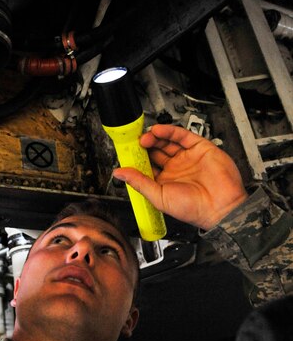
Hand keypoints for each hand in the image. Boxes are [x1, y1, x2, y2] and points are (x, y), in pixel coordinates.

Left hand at [113, 123, 248, 229]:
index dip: (137, 158)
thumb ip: (139, 182)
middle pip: (156, 150)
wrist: (220, 207)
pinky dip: (169, 131)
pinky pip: (181, 136)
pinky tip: (157, 131)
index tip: (127, 152)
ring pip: (167, 141)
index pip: (147, 164)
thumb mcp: (158, 196)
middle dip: (144, 146)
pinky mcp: (199, 148)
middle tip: (135, 142)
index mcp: (165, 181)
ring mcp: (187, 157)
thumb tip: (119, 173)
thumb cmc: (193, 209)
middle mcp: (176, 168)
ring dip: (154, 137)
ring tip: (145, 138)